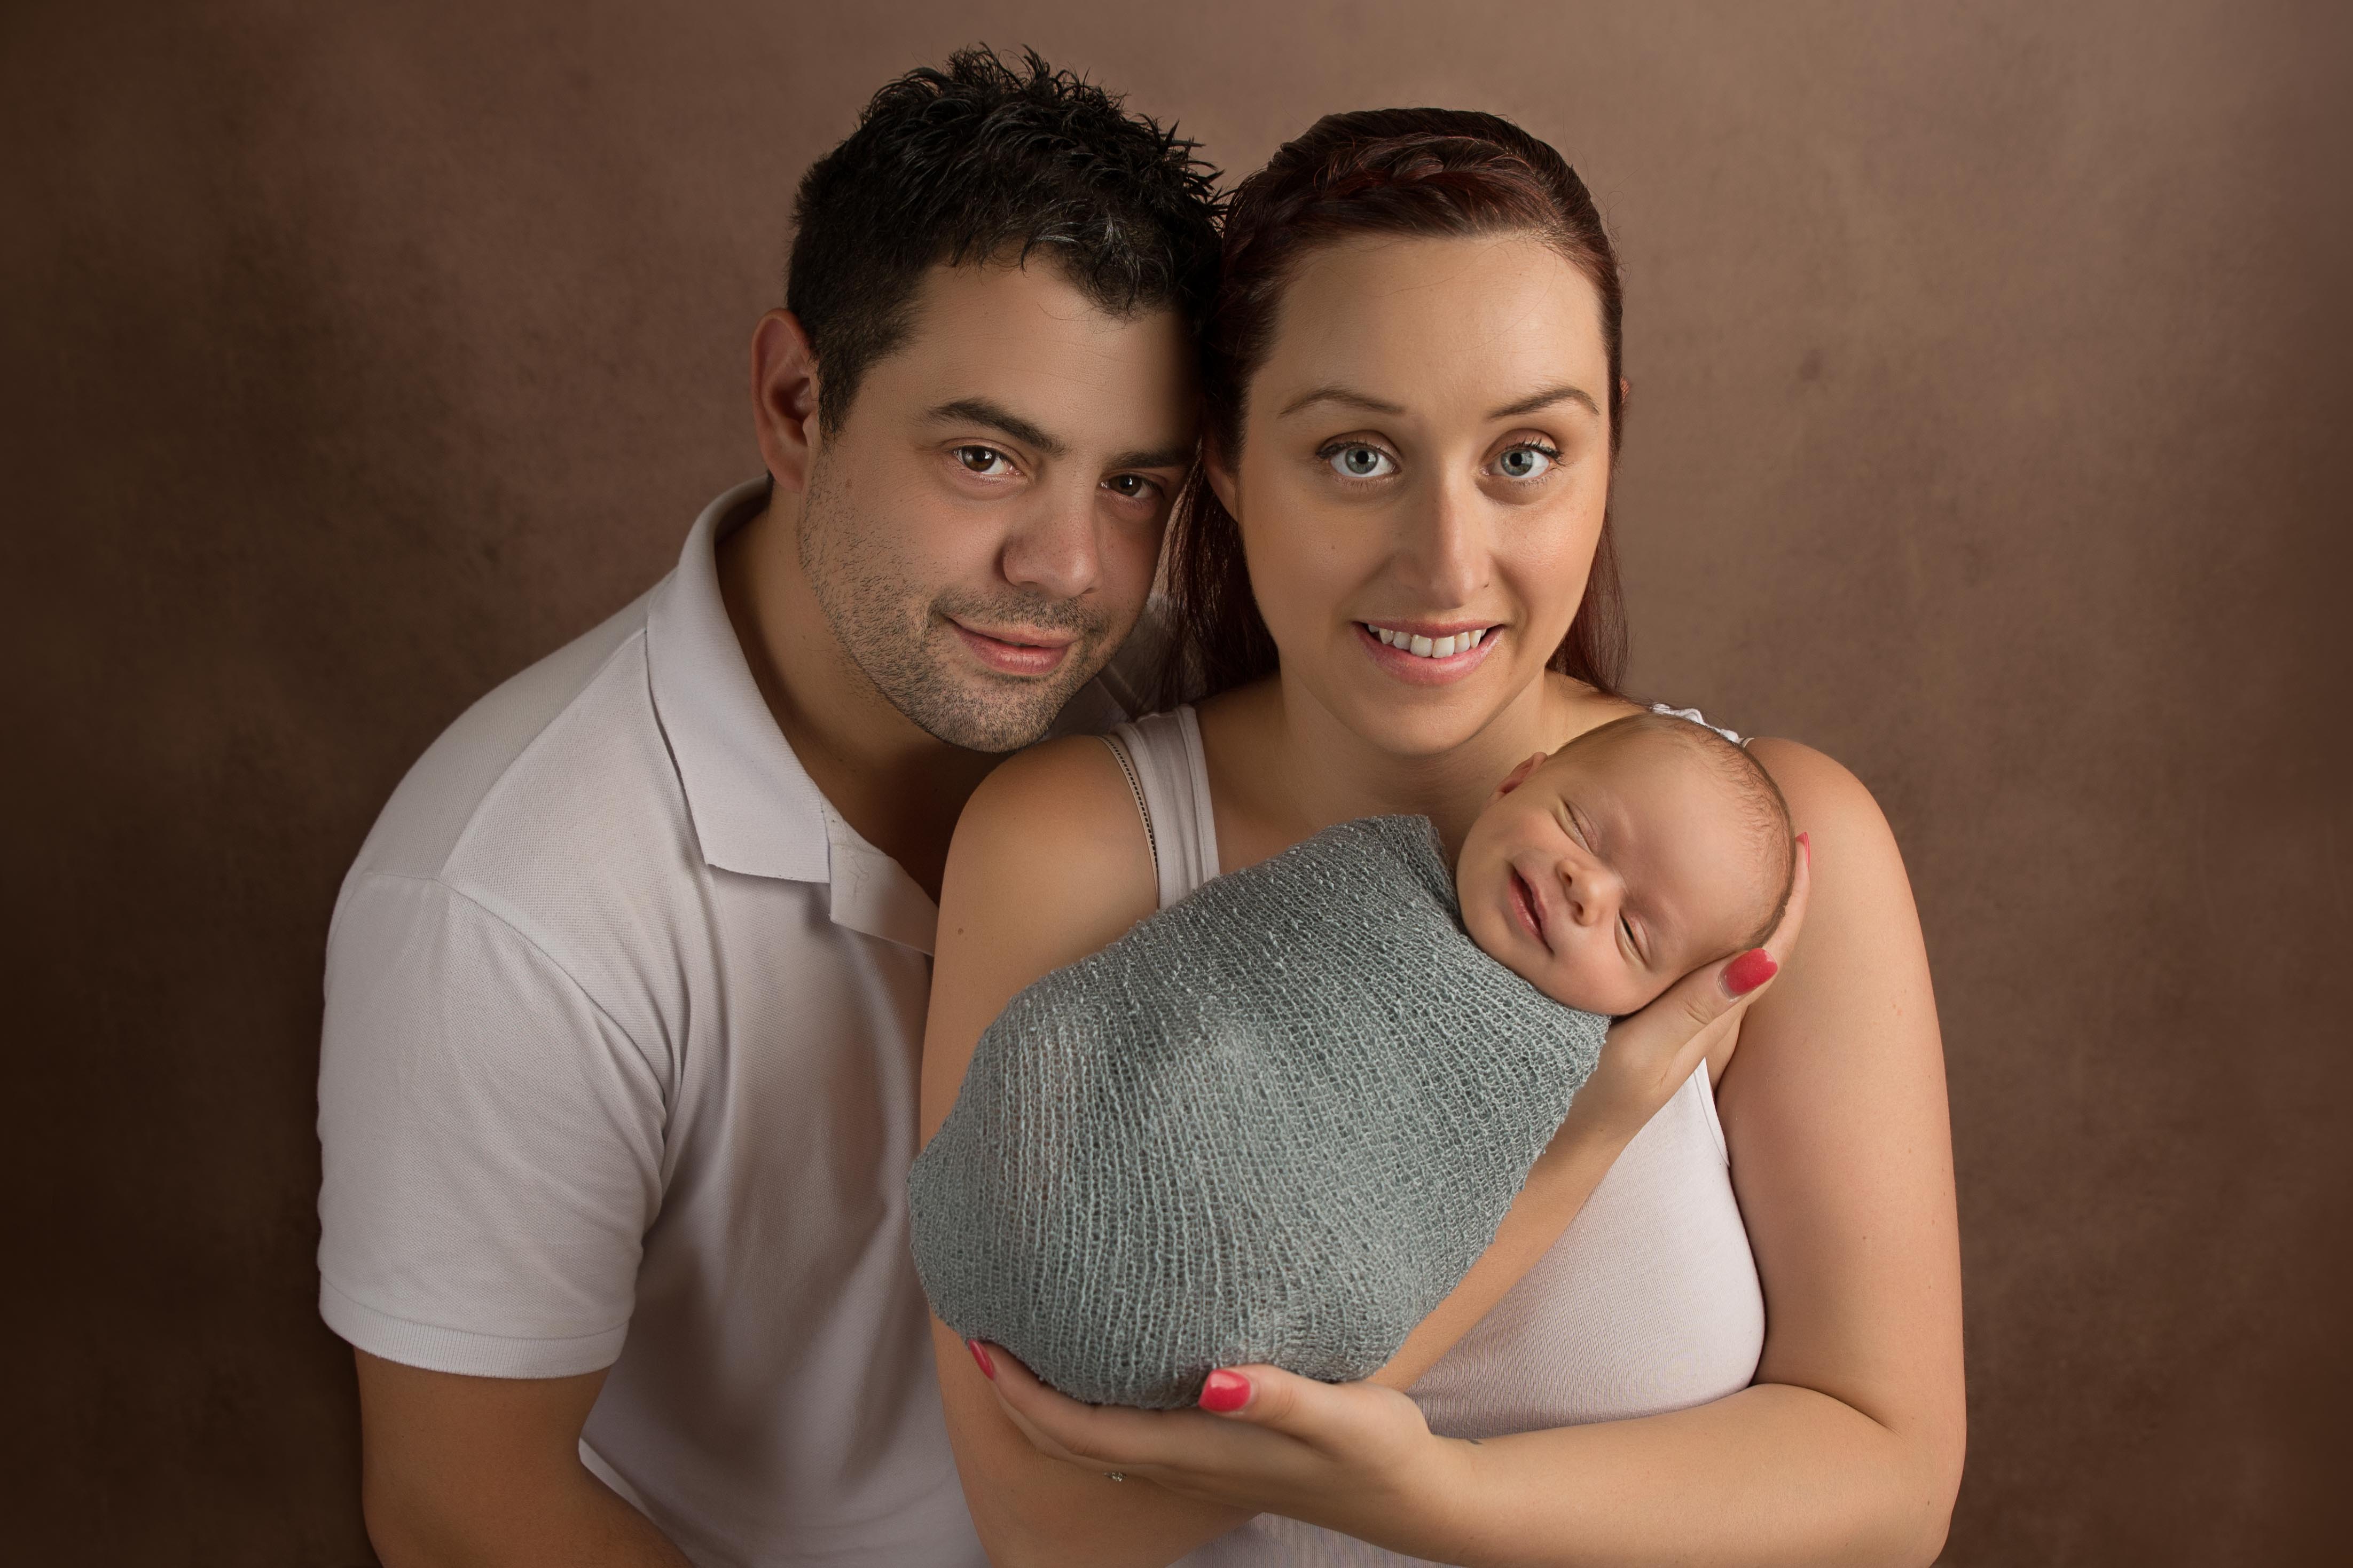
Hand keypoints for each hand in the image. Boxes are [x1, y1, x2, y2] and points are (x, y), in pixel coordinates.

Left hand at [970, 1343, 1469, 1557]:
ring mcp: (1197, 1463)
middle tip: (979, 1334)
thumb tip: (1211, 1379)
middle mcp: (1183, 1461)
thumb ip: (1277, 1395)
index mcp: (1196, 1449)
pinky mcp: (1215, 1454)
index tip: (985, 1344)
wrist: (1410, 1498)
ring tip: (1020, 1347)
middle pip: (1072, 1440)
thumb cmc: (1377, 1450)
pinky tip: (1095, 1368)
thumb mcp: (1340, 1415)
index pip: (1083, 1429)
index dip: (1025, 1394)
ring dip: (1047, 1402)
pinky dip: (1090, 1405)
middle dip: (1016, 1396)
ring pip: (1095, 1441)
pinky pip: (1126, 1434)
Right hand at [1562, 832, 1812, 1145]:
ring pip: (1718, 939)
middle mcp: (1702, 1008)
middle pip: (1752, 933)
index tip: (1800, 841)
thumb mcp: (1641, 1057)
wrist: (1552, 1147)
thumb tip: (1764, 959)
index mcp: (1710, 1012)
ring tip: (1729, 839)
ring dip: (1730, 892)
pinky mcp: (1645, 1009)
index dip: (1793, 895)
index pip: (1772, 945)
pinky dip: (1685, 910)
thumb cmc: (1590, 1103)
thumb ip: (1693, 1008)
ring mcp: (1674, 1009)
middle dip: (1768, 880)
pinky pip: (1679, 949)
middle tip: (1772, 823)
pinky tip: (1665, 888)